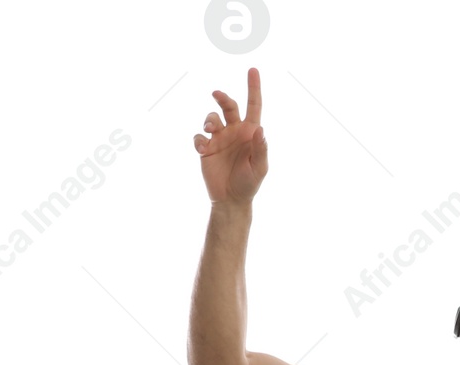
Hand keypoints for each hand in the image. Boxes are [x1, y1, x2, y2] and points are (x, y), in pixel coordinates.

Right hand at [193, 66, 267, 203]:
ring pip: (211, 118)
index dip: (253, 87)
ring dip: (209, 120)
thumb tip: (260, 129)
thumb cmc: (249, 184)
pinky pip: (199, 137)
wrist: (230, 200)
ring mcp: (220, 139)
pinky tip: (202, 150)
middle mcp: (234, 132)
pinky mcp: (206, 148)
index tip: (253, 70)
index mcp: (250, 132)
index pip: (253, 105)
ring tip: (209, 130)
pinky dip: (199, 140)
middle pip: (228, 106)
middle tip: (216, 94)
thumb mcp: (259, 168)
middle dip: (222, 98)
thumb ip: (260, 149)